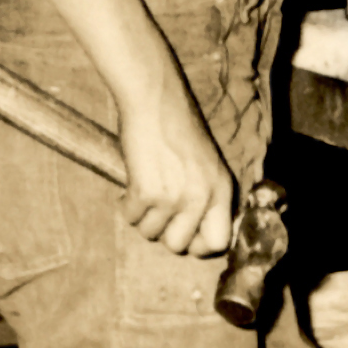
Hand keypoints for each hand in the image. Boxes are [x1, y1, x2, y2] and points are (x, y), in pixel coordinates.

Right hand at [116, 88, 235, 256]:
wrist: (155, 101)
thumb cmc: (178, 129)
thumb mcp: (206, 165)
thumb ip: (205, 197)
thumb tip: (193, 235)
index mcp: (221, 190)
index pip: (219, 242)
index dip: (198, 245)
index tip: (184, 235)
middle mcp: (201, 197)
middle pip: (179, 246)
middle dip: (163, 231)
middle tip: (157, 210)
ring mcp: (174, 197)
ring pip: (150, 233)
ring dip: (142, 216)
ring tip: (144, 189)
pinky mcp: (147, 192)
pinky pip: (131, 217)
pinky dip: (126, 204)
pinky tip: (132, 183)